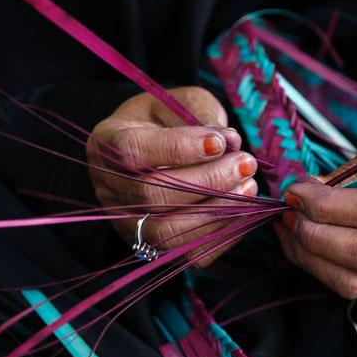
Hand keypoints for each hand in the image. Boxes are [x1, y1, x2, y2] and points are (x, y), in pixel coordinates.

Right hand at [87, 86, 257, 265]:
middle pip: (152, 195)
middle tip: (245, 164)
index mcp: (107, 143)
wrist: (152, 148)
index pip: (133, 151)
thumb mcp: (179, 101)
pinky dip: (220, 236)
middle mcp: (109, 188)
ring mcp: (126, 222)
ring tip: (249, 188)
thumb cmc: (166, 120)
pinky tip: (243, 211)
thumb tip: (230, 142)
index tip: (221, 141)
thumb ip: (200, 115)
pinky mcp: (151, 246)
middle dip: (207, 181)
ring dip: (216, 212)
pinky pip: (186, 254)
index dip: (179, 148)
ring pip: (166, 232)